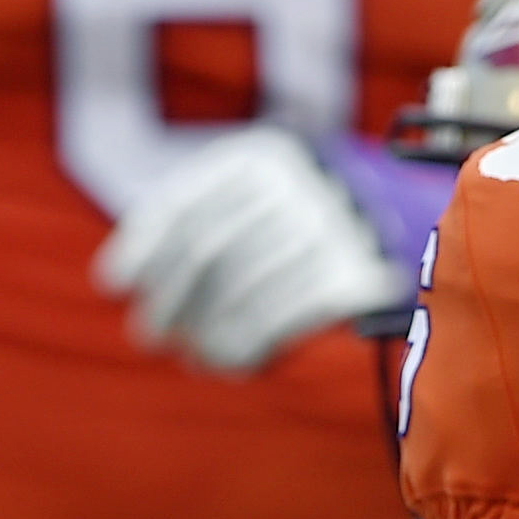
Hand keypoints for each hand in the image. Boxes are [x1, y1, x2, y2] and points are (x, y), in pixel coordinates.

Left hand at [94, 126, 407, 375]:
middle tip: (149, 334)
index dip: (143, 246)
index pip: (185, 204)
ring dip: (210, 332)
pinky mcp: (358, 272)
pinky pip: (287, 317)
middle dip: (171, 298)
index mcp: (262, 155)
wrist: (407, 225)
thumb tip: (112, 280)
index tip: (114, 284)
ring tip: (197, 353)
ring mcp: (330, 226)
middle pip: (208, 250)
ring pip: (245, 289)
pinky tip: (236, 363)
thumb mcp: (253, 200)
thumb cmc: (301, 223)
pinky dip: (253, 345)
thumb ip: (193, 226)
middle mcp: (296, 182)